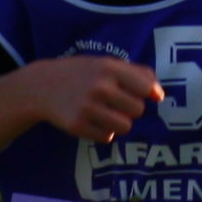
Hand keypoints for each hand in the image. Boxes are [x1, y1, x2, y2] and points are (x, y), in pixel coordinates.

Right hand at [24, 54, 161, 141]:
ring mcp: (87, 107)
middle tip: (117, 103)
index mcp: (108, 68)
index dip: (149, 94)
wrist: (42, 86)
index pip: (146, 87)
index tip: (146, 95)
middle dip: (131, 109)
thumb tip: (159, 94)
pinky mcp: (77, 125)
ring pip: (125, 126)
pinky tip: (93, 121)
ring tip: (106, 113)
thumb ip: (136, 73)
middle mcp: (99, 87)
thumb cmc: (82, 74)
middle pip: (137, 110)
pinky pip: (107, 137)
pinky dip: (104, 132)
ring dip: (119, 123)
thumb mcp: (106, 63)